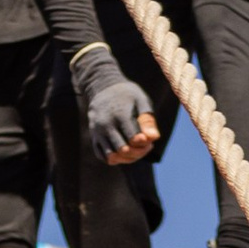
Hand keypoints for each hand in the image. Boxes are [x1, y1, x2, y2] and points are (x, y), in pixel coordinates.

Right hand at [71, 45, 158, 166]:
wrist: (103, 88)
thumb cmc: (127, 95)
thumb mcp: (141, 100)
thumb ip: (147, 119)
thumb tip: (154, 138)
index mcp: (120, 115)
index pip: (133, 139)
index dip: (145, 143)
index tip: (149, 139)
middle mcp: (106, 125)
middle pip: (123, 150)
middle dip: (138, 152)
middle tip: (147, 145)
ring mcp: (98, 132)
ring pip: (112, 157)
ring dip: (127, 158)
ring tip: (136, 149)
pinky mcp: (94, 137)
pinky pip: (103, 156)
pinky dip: (116, 159)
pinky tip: (126, 152)